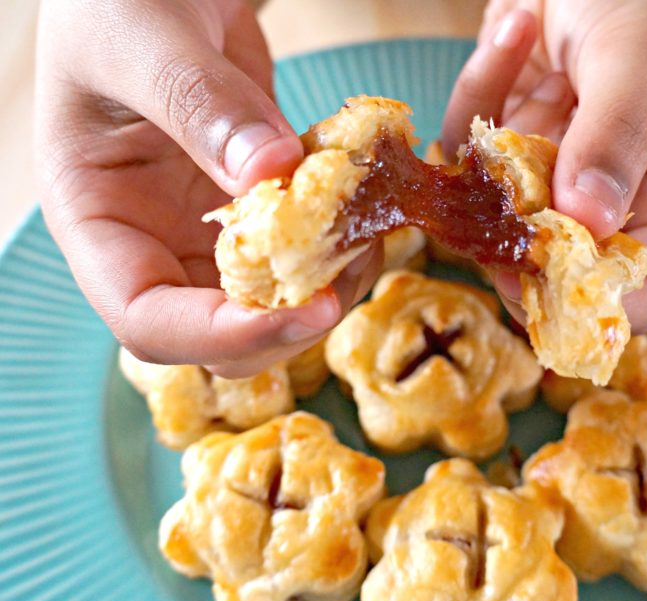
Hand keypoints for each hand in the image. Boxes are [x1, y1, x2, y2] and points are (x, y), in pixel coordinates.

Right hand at [35, 0, 380, 376]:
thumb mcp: (142, 37)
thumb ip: (197, 104)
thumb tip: (273, 176)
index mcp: (98, 221)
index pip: (148, 321)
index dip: (223, 336)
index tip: (304, 309)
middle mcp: (151, 244)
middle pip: (217, 337)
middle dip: (289, 322)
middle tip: (350, 270)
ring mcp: (205, 234)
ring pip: (267, 308)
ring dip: (327, 289)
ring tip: (367, 235)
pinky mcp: (254, 216)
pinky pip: (299, 260)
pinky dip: (338, 253)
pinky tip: (365, 215)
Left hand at [442, 0, 646, 331]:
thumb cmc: (638, 1)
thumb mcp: (637, 65)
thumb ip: (614, 140)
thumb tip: (586, 221)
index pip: (635, 297)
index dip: (582, 298)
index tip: (532, 268)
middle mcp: (611, 211)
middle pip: (553, 274)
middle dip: (522, 223)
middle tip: (513, 166)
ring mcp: (552, 188)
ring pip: (497, 220)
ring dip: (506, 142)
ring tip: (548, 66)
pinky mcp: (504, 159)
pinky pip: (466, 160)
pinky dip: (480, 96)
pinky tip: (515, 34)